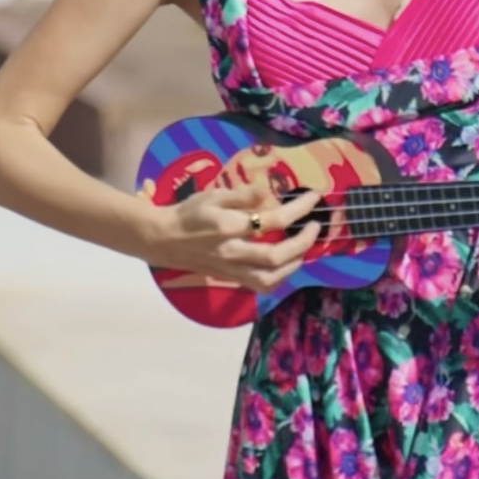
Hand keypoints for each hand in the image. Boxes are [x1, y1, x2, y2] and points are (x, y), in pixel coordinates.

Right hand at [139, 175, 321, 293]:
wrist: (163, 239)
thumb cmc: (189, 213)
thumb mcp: (213, 195)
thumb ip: (243, 195)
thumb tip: (270, 192)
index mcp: (227, 227)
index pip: (271, 220)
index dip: (297, 210)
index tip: (313, 199)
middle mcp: (231, 252)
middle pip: (275, 256)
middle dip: (302, 242)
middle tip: (314, 227)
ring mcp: (231, 270)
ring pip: (269, 279)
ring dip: (293, 264)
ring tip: (304, 248)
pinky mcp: (230, 279)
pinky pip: (260, 286)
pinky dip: (279, 277)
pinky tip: (287, 264)